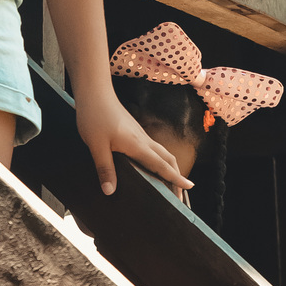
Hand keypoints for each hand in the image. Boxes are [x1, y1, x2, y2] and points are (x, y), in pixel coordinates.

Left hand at [75, 86, 191, 197]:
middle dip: (177, 175)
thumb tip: (110, 191)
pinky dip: (158, 160)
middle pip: (168, 159)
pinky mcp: (134, 131)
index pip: (162, 165)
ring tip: (168, 183)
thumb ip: (105, 169)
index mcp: (138, 145)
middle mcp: (143, 140)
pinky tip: (149, 166)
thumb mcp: (96, 145)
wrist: (95, 92)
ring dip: (169, 167)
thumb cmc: (95, 116)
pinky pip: (152, 148)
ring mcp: (140, 134)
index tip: (190, 187)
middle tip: (180, 193)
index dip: (176, 178)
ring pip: (161, 153)